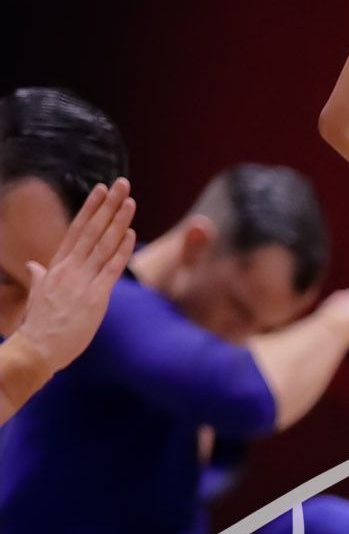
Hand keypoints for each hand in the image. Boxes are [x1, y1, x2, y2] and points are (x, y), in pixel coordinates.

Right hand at [15, 179, 136, 375]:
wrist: (37, 348)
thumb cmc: (39, 325)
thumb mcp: (38, 295)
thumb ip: (39, 277)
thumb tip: (32, 265)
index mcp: (57, 266)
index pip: (77, 230)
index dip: (90, 208)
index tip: (101, 190)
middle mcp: (69, 268)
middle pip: (92, 230)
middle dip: (108, 206)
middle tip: (122, 184)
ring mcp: (81, 281)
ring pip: (103, 245)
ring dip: (118, 221)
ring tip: (130, 201)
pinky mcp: (94, 297)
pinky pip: (111, 269)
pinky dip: (121, 250)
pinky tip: (131, 234)